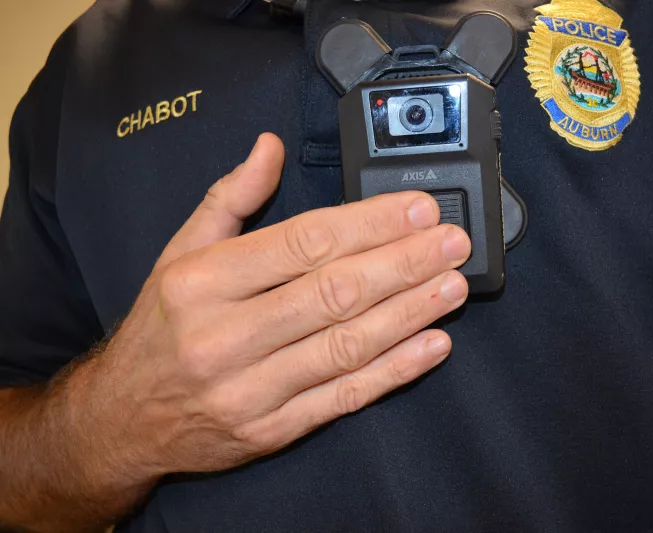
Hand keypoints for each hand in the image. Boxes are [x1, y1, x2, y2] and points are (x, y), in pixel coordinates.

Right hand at [87, 133, 470, 476]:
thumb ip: (229, 198)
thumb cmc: (161, 327)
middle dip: (402, 263)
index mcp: (202, 282)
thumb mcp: (178, 253)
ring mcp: (250, 390)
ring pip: (346, 345)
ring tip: (453, 285)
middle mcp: (224, 336)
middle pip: (333, 293)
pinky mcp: (272, 430)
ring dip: (409, 313)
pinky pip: (343, 397)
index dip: (368, 224)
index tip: (416, 209)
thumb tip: (269, 146)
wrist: (125, 418)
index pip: (302, 243)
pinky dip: (394, 371)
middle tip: (451, 242)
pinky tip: (432, 345)